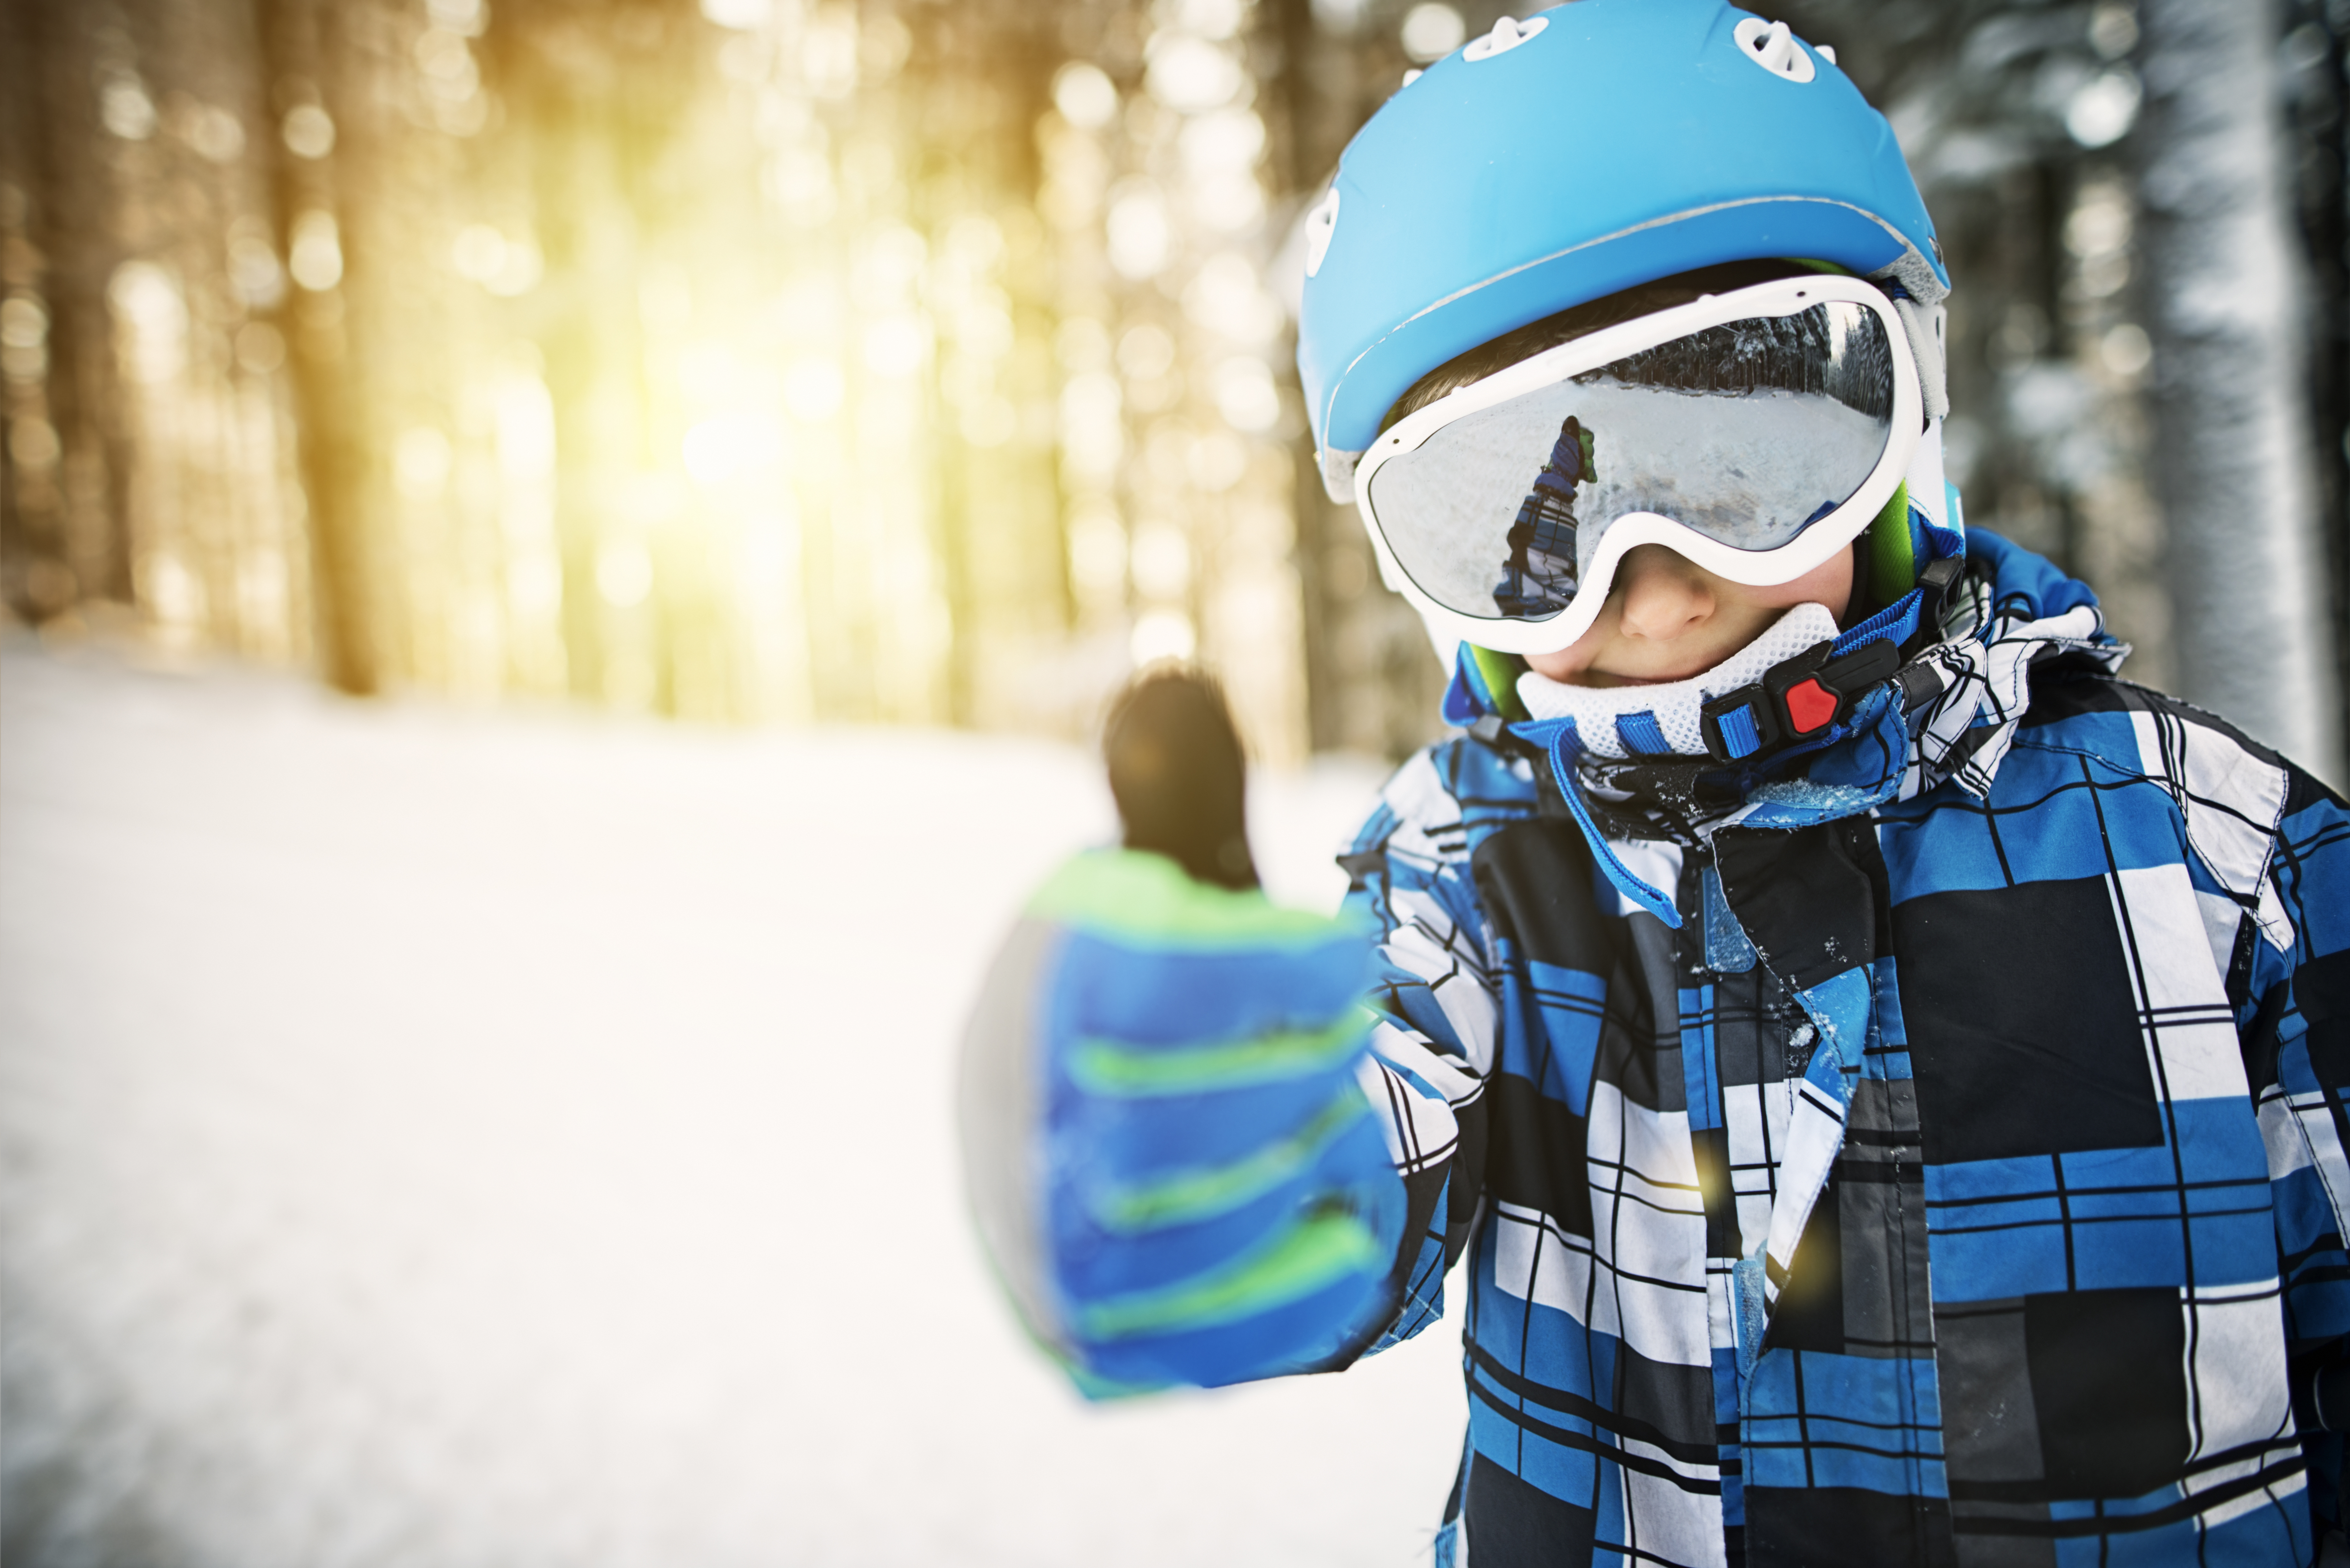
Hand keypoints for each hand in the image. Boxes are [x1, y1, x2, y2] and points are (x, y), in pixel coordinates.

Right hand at [957, 670, 1404, 1393]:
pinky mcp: (1097, 1347)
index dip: (1271, 968)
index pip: (1147, 987)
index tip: (1347, 949)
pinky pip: (1211, 1343)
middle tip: (1347, 1037)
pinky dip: (1297, 1291)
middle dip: (1295, 1074)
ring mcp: (1051, 1256)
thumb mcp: (1149, 888)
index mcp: (1025, 1005)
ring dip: (1302, 1168)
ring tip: (1330, 1120)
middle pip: (1181, 1120)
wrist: (1059, 1145)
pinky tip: (1337, 1230)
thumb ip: (1172, 797)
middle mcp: (1016, 1137)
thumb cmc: (1136, 998)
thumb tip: (1167, 676)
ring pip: (1205, 1232)